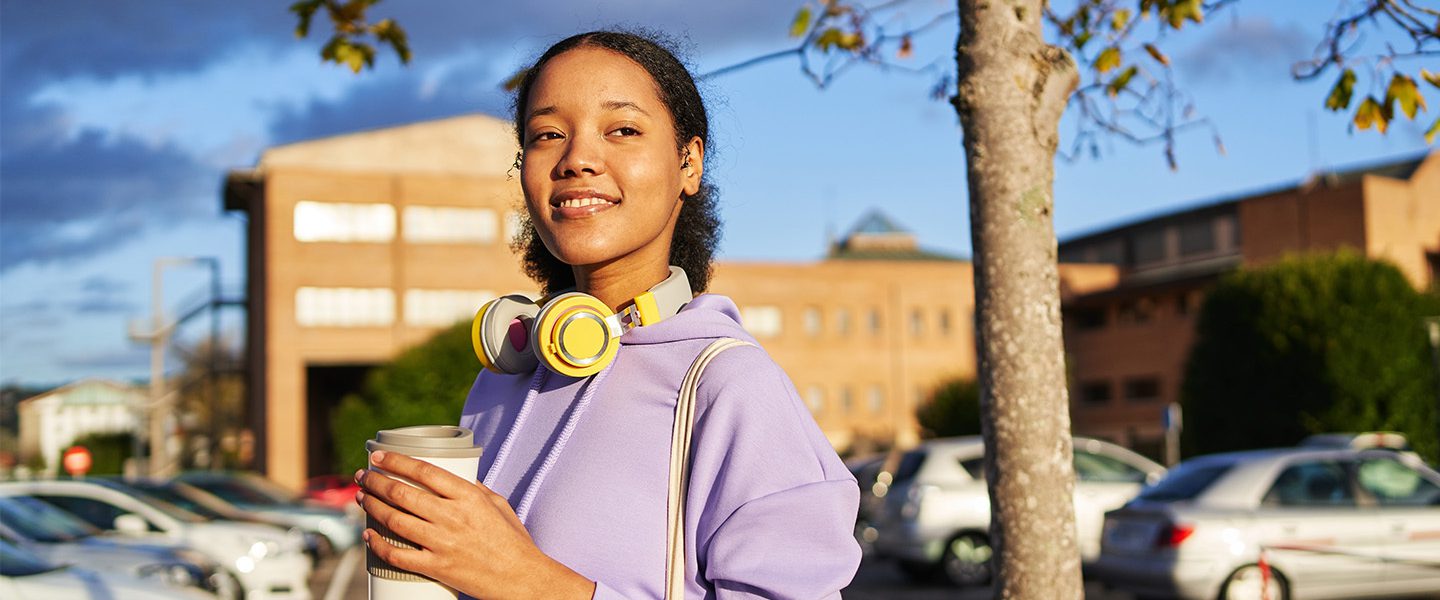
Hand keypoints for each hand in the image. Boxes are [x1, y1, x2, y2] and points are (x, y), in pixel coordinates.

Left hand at [356, 450, 594, 599]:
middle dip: (375, 481)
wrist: (521, 578)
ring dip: (372, 507)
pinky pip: (398, 555)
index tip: (378, 456)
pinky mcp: (436, 567)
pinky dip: (378, 545)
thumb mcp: (498, 504)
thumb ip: (475, 488)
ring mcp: (442, 542)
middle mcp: (452, 516)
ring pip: (394, 520)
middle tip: (363, 476)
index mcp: (468, 496)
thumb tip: (453, 475)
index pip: (424, 471)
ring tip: (362, 498)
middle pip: (402, 493)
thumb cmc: (513, 540)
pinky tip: (368, 536)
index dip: (395, 460)